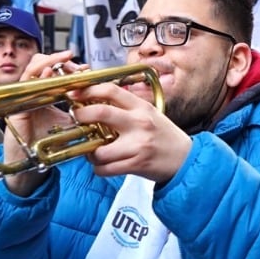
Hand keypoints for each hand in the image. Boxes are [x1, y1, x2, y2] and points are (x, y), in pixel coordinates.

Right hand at [1, 52, 83, 194]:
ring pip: (34, 66)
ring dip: (51, 60)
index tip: (86, 68)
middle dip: (61, 61)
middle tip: (77, 65)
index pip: (56, 72)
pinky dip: (38, 72)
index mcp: (45, 93)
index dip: (70, 67)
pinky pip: (26, 80)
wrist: (28, 161)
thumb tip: (99, 103)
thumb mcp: (67, 124)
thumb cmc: (43, 143)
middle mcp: (34, 91)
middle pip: (45, 64)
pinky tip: (50, 71)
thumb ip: (79, 112)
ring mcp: (25, 94)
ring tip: (65, 60)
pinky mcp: (18, 101)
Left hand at [69, 80, 192, 183]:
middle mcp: (139, 123)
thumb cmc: (164, 135)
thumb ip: (127, 107)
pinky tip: (103, 164)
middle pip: (100, 113)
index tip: (75, 93)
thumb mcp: (149, 113)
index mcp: (141, 107)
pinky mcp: (136, 164)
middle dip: (81, 115)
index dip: (88, 89)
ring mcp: (137, 145)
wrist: (185, 158)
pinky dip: (99, 168)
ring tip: (93, 151)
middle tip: (77, 118)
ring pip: (98, 149)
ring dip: (89, 152)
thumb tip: (97, 100)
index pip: (111, 90)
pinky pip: (105, 168)